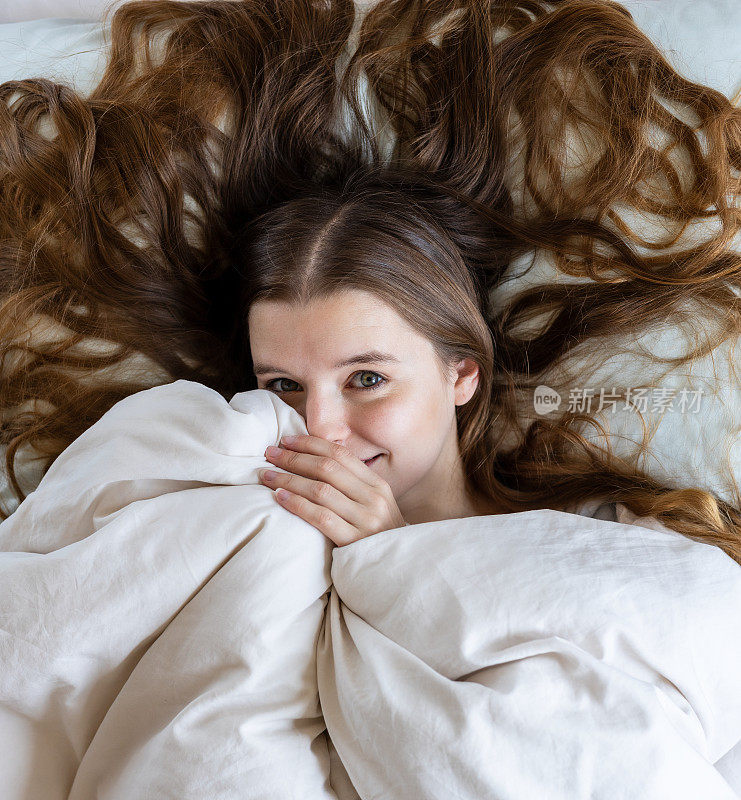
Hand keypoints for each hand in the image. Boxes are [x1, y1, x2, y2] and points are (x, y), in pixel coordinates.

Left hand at [258, 433, 406, 545]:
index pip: (341, 454)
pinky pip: (320, 517)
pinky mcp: (354, 541)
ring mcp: (366, 520)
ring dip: (289, 479)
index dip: (311, 444)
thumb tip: (317, 462)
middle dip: (294, 457)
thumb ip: (355, 487)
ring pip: (320, 490)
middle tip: (269, 453)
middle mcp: (374, 498)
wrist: (396, 574)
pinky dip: (297, 505)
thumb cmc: (379, 538)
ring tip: (267, 475)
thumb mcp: (376, 507)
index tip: (286, 440)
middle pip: (327, 468)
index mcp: (378, 485)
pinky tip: (280, 498)